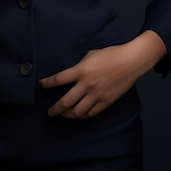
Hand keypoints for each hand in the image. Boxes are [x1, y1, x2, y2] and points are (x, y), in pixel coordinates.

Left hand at [38, 31, 166, 118]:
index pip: (58, 80)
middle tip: (50, 112)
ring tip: (64, 115)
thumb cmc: (111, 54)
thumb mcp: (90, 55)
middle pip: (65, 102)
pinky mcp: (106, 102)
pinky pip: (91, 113)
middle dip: (55, 109)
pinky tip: (80, 114)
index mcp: (81, 70)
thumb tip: (73, 71)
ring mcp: (97, 95)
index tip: (41, 86)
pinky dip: (84, 115)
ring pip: (78, 111)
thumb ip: (80, 64)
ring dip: (68, 115)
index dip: (47, 84)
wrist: (130, 61)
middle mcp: (87, 84)